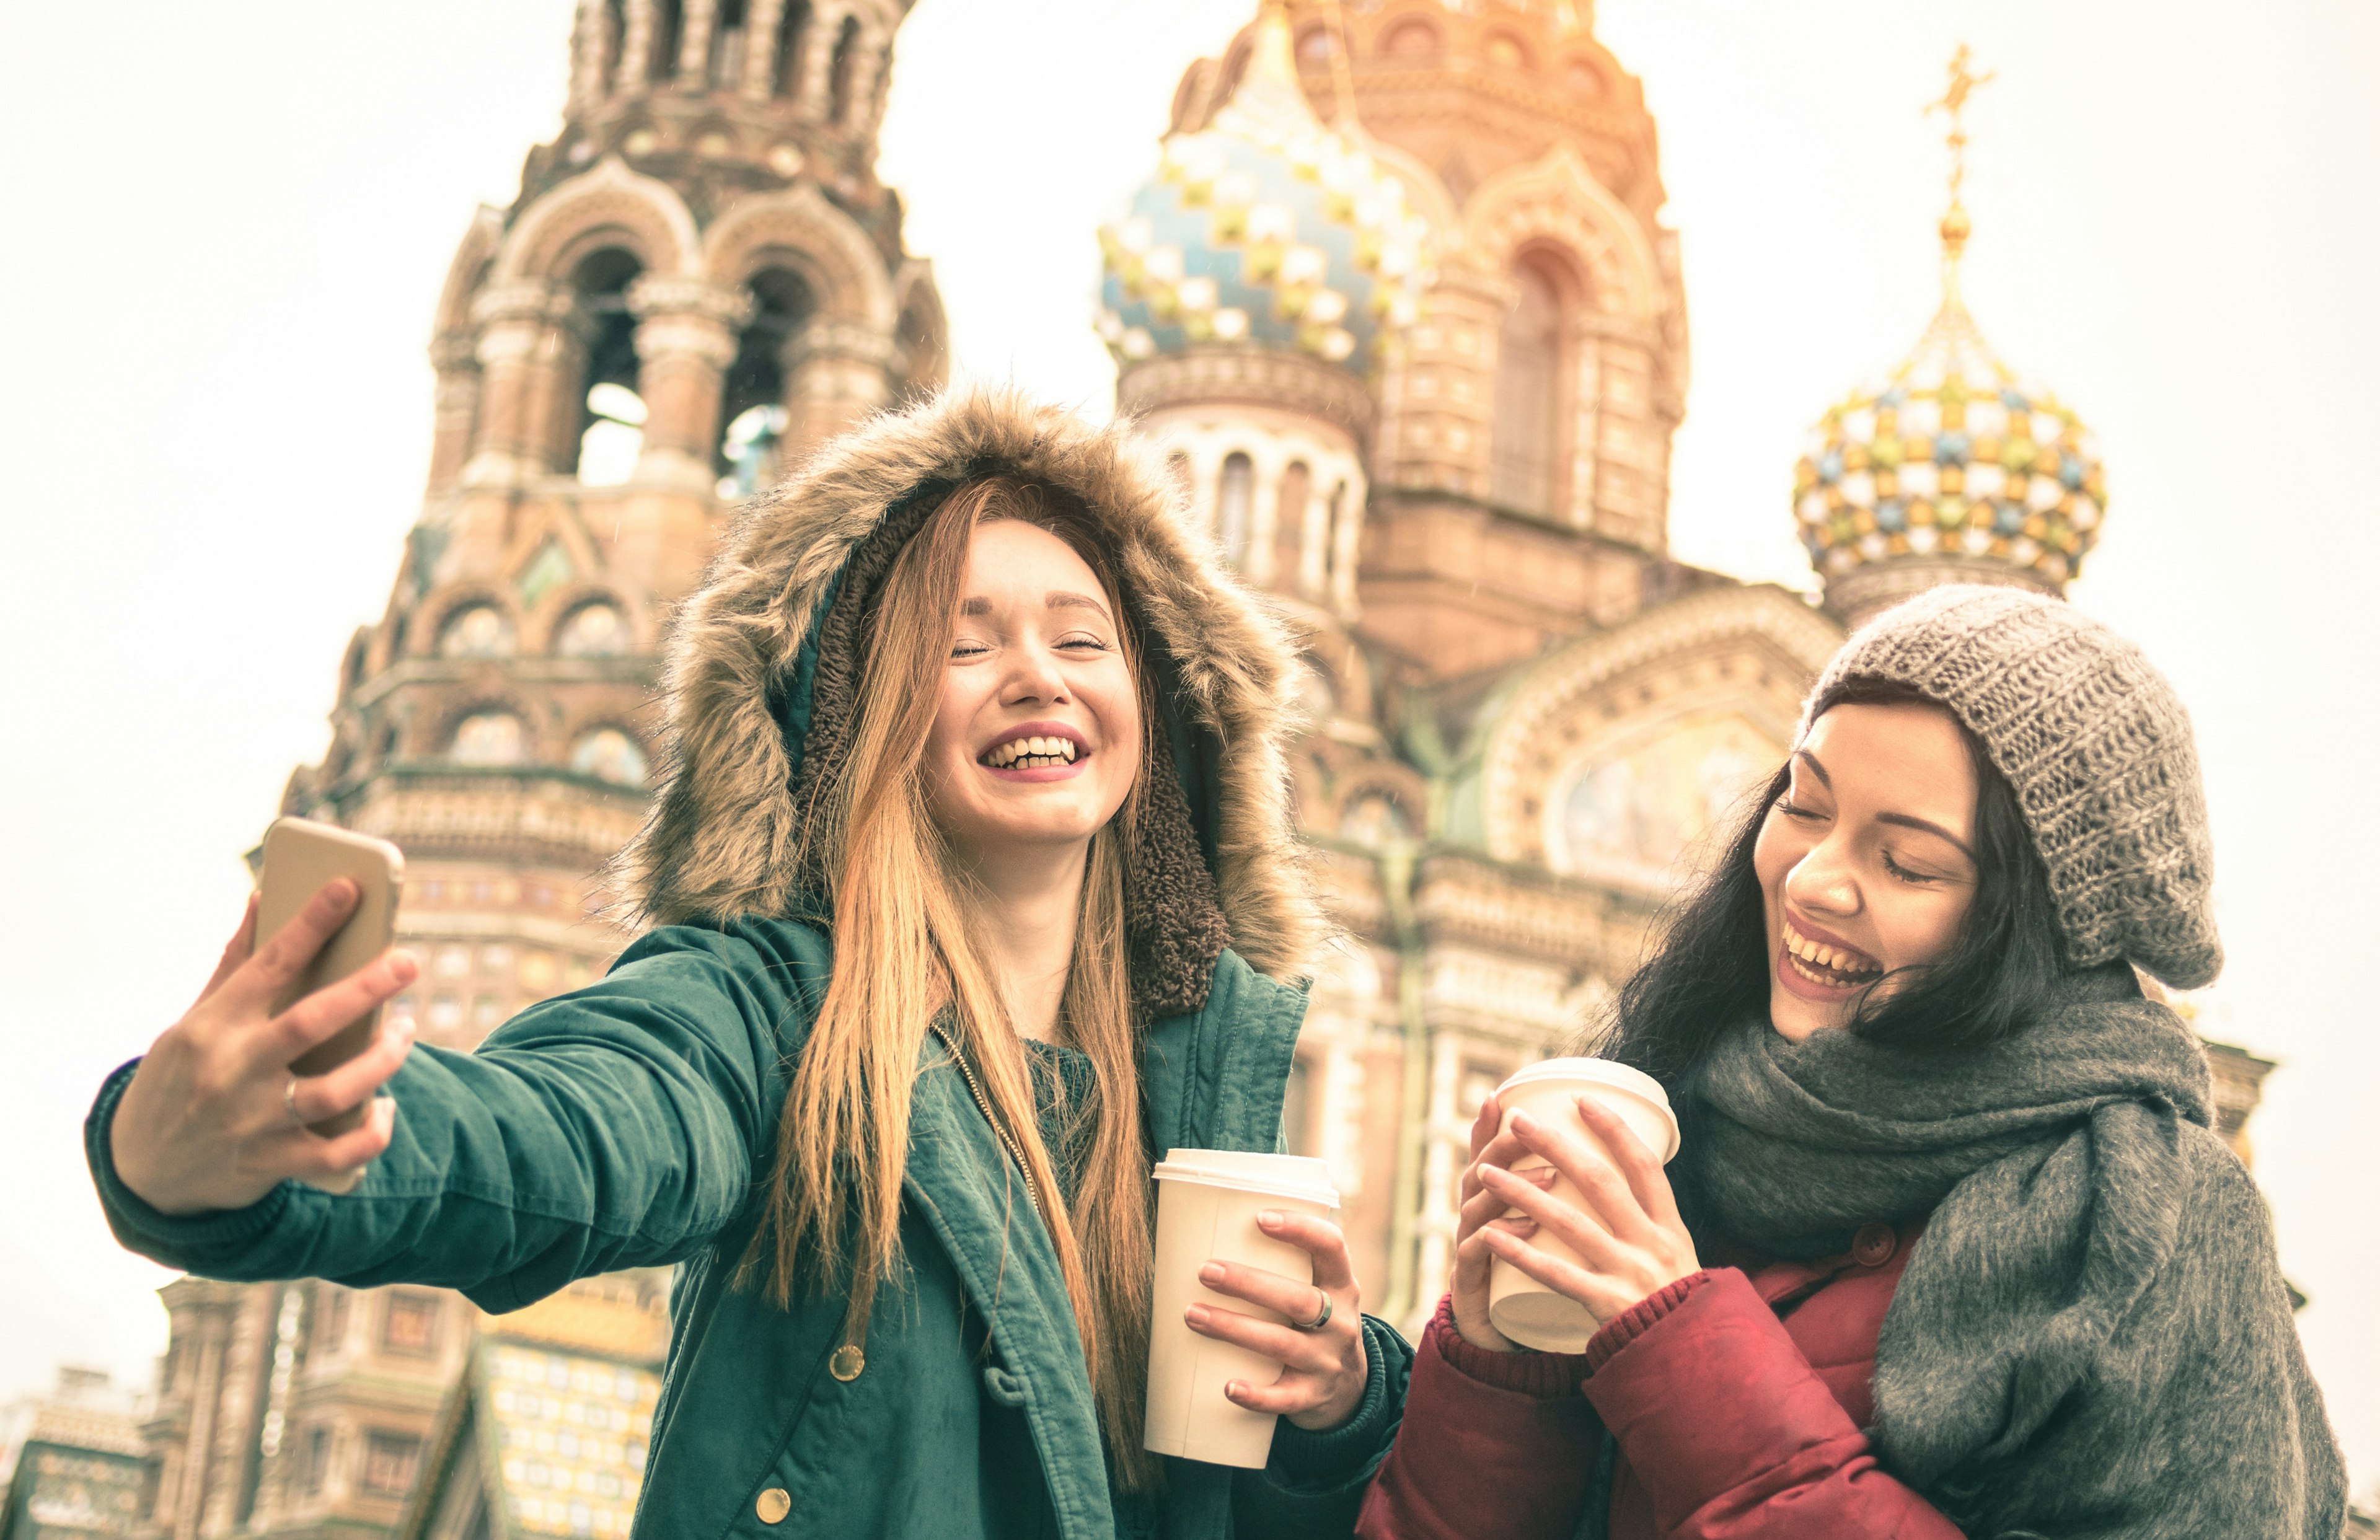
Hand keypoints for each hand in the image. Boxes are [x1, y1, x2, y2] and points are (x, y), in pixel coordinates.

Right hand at [110, 882, 418, 1215]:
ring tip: (405, 1030)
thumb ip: (234, 964)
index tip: (349, 887)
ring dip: (382, 1060)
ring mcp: (252, 1122)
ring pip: (335, 1091)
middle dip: (365, 989)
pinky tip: (385, 1106)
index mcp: (211, 1026)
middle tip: (408, 961)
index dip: (310, 924)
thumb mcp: (192, 1020)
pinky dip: (372, 1132)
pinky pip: (338, 1154)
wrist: (143, 1168)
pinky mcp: (271, 1164)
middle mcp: (231, 1072)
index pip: (268, 965)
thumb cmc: (179, 1077)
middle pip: (309, 1023)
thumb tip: (262, 896)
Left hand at [1184, 1209, 1368, 1430]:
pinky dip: (1255, 1394)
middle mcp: (1340, 1322)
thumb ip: (1286, 1267)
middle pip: (1299, 1299)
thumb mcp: (1319, 1292)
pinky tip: (1228, 1386)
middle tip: (1205, 1271)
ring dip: (1235, 1329)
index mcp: (1341, 1286)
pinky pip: (1283, 1398)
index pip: (1332, 1247)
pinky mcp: (1312, 1397)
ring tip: (1193, 1315)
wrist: (1350, 1389)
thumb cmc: (1314, 1324)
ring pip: (1282, 1344)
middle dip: (1249, 1284)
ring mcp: (1327, 1362)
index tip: (1259, 1218)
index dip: (1301, 1229)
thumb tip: (1210, 1227)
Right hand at [1449, 1090, 1555, 1351]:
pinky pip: (1480, 1253)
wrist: (1492, 1335)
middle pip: (1480, 1171)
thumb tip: (1611, 1171)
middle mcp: (1477, 1216)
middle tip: (1524, 1128)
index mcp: (1493, 1201)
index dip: (1488, 1127)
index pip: (1487, 1156)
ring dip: (1513, 1188)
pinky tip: (1522, 1229)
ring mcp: (1471, 1246)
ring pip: (1480, 1207)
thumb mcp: (1541, 1235)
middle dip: (1500, 1146)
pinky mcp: (1471, 1280)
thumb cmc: (1525, 1276)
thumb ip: (1559, 1205)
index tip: (1500, 1096)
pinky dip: (1500, 1238)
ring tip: (1547, 1176)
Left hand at [1472, 1096, 1698, 1326]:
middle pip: (1599, 1182)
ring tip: (1485, 1172)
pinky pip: (1557, 1275)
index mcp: (1669, 1226)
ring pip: (1569, 1223)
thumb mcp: (1678, 1255)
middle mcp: (1651, 1243)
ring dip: (1522, 1193)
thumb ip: (1650, 1221)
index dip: (1614, 1129)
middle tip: (1517, 1120)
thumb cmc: (1676, 1303)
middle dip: (1555, 1146)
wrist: (1691, 1359)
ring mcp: (1629, 1273)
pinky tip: (1491, 1237)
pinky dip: (1522, 1255)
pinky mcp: (1608, 1305)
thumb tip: (1624, 1175)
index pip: (1644, 1165)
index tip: (1581, 1100)